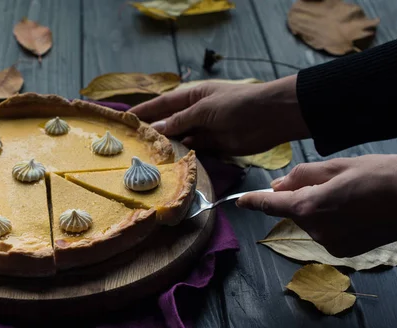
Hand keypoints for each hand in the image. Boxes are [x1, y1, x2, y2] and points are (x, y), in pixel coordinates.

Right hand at [129, 75, 309, 155]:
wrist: (271, 117)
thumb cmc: (237, 104)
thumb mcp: (204, 108)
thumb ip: (180, 120)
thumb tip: (157, 129)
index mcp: (192, 96)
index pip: (162, 103)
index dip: (144, 110)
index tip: (125, 119)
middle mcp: (195, 112)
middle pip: (169, 122)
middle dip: (152, 131)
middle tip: (131, 144)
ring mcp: (204, 130)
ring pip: (180, 138)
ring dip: (166, 146)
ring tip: (145, 157)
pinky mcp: (214, 146)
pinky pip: (193, 150)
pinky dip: (183, 155)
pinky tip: (169, 162)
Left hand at [236, 155, 396, 256]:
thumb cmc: (383, 175)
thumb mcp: (338, 166)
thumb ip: (302, 176)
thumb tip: (278, 186)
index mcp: (310, 206)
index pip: (271, 205)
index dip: (254, 202)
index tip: (241, 202)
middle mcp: (316, 230)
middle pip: (294, 210)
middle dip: (302, 196)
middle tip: (332, 181)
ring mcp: (330, 244)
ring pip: (311, 221)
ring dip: (319, 208)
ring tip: (351, 195)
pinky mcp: (344, 251)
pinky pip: (326, 232)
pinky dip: (332, 221)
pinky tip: (355, 210)